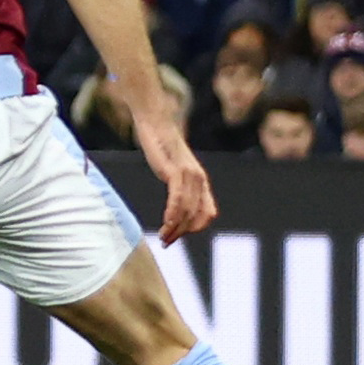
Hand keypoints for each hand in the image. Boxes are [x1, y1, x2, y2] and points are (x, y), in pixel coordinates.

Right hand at [137, 118, 217, 244]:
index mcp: (200, 181)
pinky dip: (172, 214)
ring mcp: (189, 175)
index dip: (196, 229)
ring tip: (164, 238)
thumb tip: (174, 203)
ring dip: (175, 228)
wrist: (155, 122)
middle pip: (197, 216)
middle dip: (182, 233)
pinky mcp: (176, 171)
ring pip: (187, 211)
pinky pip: (177, 199)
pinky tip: (165, 223)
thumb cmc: (161, 145)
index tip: (178, 236)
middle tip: (166, 243)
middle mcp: (199, 179)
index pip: (208, 213)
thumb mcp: (173, 169)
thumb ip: (178, 185)